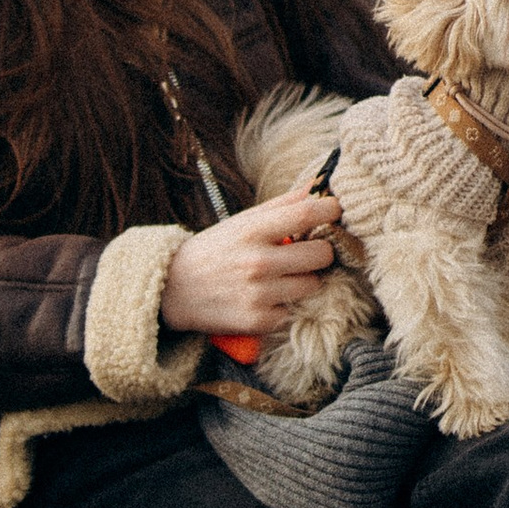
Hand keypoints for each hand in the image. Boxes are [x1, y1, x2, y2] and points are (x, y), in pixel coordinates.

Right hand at [160, 194, 344, 339]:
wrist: (174, 290)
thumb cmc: (214, 250)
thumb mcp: (242, 222)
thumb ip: (282, 205)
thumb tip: (319, 187)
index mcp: (252, 230)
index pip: (306, 214)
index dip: (330, 211)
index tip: (334, 212)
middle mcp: (257, 262)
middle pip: (321, 254)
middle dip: (322, 252)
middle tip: (310, 251)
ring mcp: (259, 294)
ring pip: (313, 284)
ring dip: (306, 280)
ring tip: (285, 276)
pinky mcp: (259, 321)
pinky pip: (294, 310)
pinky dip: (287, 305)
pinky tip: (269, 298)